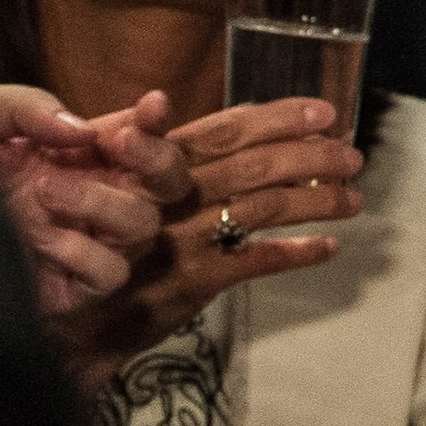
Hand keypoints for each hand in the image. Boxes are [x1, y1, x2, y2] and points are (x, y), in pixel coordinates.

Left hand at [0, 84, 192, 312]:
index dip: (158, 122)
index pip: (142, 136)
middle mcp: (91, 196)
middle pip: (168, 185)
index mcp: (78, 153)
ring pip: (144, 227)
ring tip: (46, 191)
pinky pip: (110, 274)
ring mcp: (83, 241)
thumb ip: (29, 106)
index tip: (150, 106)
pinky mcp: (68, 286)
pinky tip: (42, 237)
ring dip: (104, 203)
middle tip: (116, 145)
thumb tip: (84, 131)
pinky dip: (83, 252)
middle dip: (157, 160)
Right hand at [55, 98, 361, 370]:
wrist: (72, 314)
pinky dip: (299, 253)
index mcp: (158, 163)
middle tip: (352, 155)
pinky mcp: (194, 281)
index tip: (324, 111)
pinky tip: (328, 247)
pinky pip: (258, 261)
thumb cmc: (100, 241)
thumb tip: (237, 129)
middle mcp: (173, 194)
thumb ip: (170, 160)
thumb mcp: (125, 189)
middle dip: (311, 157)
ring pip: (265, 208)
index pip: (226, 130)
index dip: (278, 118)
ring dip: (317, 200)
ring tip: (353, 198)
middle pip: (255, 165)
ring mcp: (185, 238)